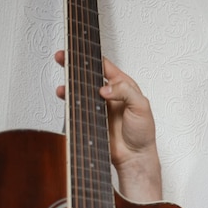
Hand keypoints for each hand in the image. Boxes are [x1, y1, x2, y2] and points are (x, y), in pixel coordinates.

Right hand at [55, 51, 162, 201]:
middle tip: (63, 58)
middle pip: (89, 75)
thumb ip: (126, 92)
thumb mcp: (142, 107)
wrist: (134, 156)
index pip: (106, 67)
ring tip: (63, 83)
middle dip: (75, 66)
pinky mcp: (91, 117)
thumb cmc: (143, 133)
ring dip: (70, 84)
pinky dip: (69, 100)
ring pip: (81, 90)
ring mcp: (99, 105)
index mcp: (124, 86)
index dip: (92, 58)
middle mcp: (111, 94)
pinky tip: (65, 97)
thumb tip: (106, 88)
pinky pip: (77, 106)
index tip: (80, 51)